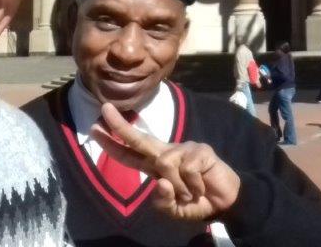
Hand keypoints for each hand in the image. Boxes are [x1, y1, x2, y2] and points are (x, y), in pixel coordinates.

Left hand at [91, 103, 241, 220]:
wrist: (226, 202)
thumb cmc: (196, 202)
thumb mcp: (175, 210)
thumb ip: (163, 202)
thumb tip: (161, 182)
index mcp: (156, 166)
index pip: (130, 154)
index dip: (112, 143)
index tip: (95, 128)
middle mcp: (168, 153)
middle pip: (140, 139)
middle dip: (121, 126)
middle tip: (104, 110)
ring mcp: (185, 149)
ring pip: (165, 164)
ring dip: (179, 187)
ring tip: (192, 192)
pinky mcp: (201, 150)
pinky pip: (187, 168)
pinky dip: (193, 184)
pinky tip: (202, 185)